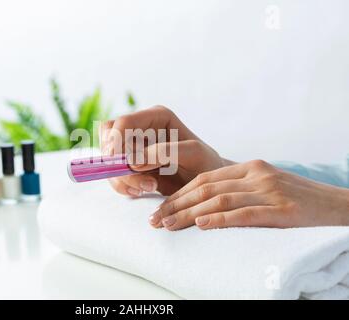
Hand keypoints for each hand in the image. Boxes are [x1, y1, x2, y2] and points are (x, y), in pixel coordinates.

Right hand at [100, 106, 227, 195]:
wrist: (207, 186)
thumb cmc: (205, 165)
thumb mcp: (194, 154)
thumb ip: (164, 152)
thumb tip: (133, 161)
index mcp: (156, 117)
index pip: (124, 122)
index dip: (117, 141)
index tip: (124, 163)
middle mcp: (141, 128)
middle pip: (108, 136)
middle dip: (115, 160)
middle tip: (134, 176)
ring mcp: (133, 147)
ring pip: (107, 157)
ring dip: (121, 176)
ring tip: (147, 187)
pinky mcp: (130, 166)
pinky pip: (113, 174)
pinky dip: (122, 185)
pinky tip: (140, 191)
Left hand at [150, 160, 348, 229]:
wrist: (337, 206)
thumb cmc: (296, 200)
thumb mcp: (264, 187)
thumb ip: (237, 191)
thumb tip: (201, 207)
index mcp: (249, 168)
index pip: (204, 179)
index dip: (179, 194)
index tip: (160, 209)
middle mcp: (256, 175)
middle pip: (206, 188)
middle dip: (176, 205)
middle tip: (155, 220)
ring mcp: (269, 191)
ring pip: (219, 200)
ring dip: (189, 213)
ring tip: (169, 225)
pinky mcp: (282, 210)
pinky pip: (244, 213)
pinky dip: (219, 219)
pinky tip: (201, 225)